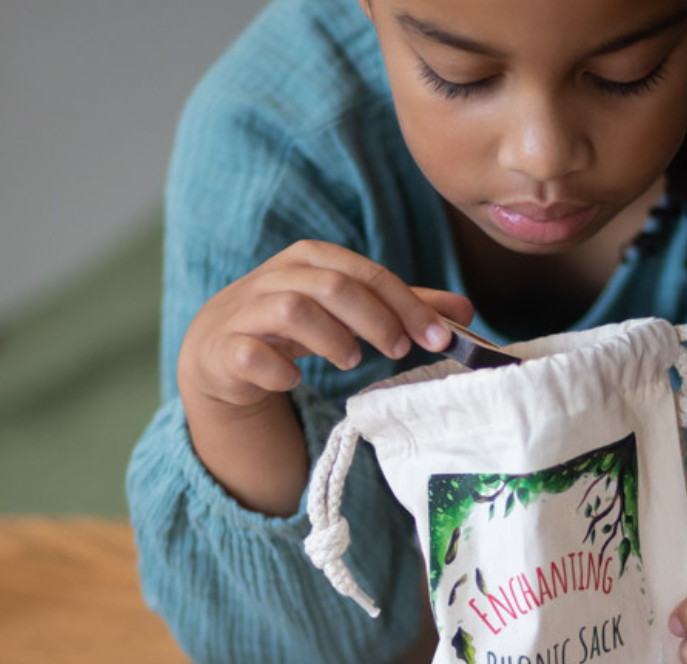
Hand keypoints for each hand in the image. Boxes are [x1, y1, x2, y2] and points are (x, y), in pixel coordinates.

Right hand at [177, 240, 472, 515]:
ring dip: (331, 338)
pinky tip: (295, 380)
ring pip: (292, 310)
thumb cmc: (295, 327)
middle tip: (399, 350)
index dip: (407, 304)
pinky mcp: (225, 349)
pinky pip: (250, 354)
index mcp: (313, 260)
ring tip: (351, 360)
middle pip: (333, 285)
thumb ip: (401, 308)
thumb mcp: (347, 311)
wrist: (222, 352)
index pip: (367, 273)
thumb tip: (464, 312)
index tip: (438, 337)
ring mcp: (248, 311)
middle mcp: (279, 277)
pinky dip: (277, 369)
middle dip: (375, 319)